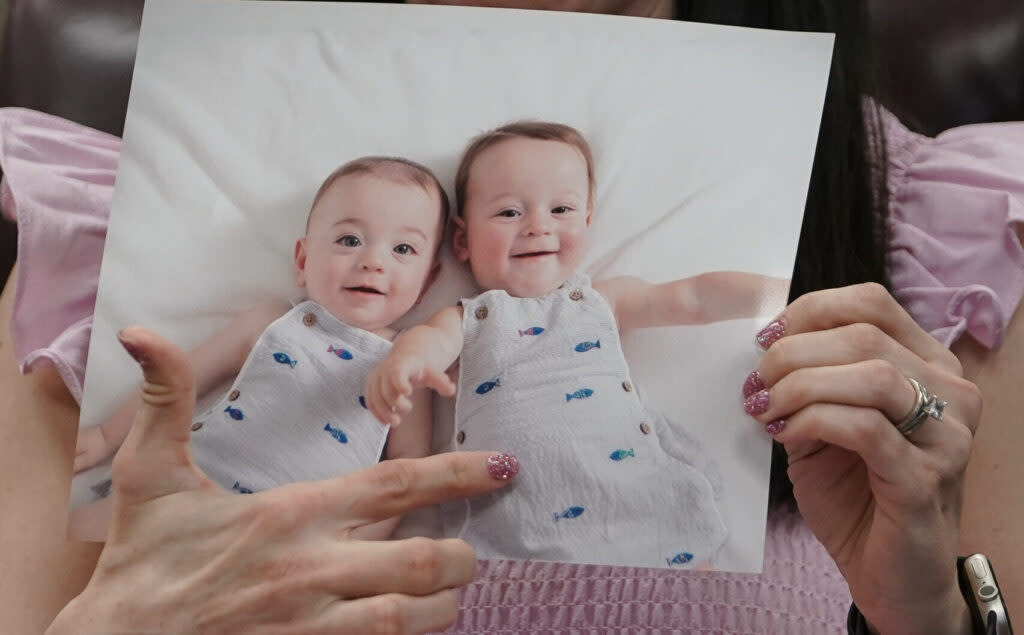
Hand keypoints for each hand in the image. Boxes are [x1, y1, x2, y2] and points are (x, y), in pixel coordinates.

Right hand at [47, 326, 515, 634]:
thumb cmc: (141, 559)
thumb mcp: (147, 472)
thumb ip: (166, 398)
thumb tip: (141, 332)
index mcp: (291, 514)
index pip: (396, 485)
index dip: (459, 473)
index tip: (504, 465)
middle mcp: (311, 569)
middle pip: (424, 560)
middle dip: (462, 557)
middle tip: (471, 551)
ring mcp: (312, 623)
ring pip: (411, 616)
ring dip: (442, 604)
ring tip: (449, 592)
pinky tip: (412, 624)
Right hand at [366, 350, 454, 425]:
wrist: (408, 355)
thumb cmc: (421, 366)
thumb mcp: (433, 372)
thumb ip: (441, 381)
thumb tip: (451, 390)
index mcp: (402, 363)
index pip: (396, 372)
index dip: (399, 382)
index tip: (408, 392)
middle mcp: (385, 369)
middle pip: (385, 388)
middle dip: (395, 402)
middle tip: (408, 408)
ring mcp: (376, 377)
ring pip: (374, 396)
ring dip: (383, 412)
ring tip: (396, 422)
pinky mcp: (371, 386)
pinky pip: (370, 400)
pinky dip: (376, 412)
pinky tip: (385, 422)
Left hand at [746, 283, 978, 634]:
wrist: (888, 576)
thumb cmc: (855, 495)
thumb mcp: (824, 426)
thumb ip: (809, 383)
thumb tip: (765, 350)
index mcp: (928, 366)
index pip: (872, 304)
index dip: (810, 311)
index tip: (765, 339)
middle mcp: (951, 393)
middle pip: (864, 336)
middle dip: (793, 353)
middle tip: (755, 384)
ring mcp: (947, 437)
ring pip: (870, 376)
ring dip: (801, 386)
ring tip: (766, 409)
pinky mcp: (926, 479)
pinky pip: (865, 428)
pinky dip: (814, 421)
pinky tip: (785, 435)